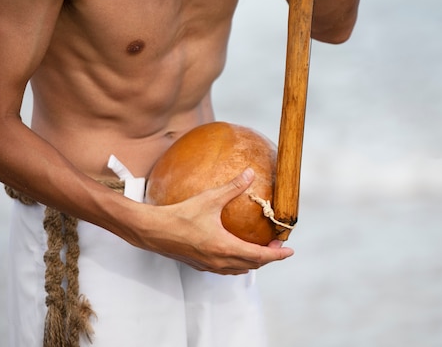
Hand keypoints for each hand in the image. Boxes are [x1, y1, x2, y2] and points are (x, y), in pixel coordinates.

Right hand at [137, 168, 293, 274]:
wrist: (152, 231)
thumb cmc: (179, 215)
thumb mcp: (210, 199)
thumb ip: (233, 187)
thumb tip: (250, 173)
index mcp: (225, 247)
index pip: (259, 256)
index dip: (276, 255)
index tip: (289, 251)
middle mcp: (219, 261)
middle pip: (252, 265)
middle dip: (267, 257)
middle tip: (277, 246)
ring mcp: (209, 266)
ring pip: (239, 269)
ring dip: (253, 262)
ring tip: (260, 250)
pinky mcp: (199, 265)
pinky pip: (226, 269)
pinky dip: (238, 264)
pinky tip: (236, 253)